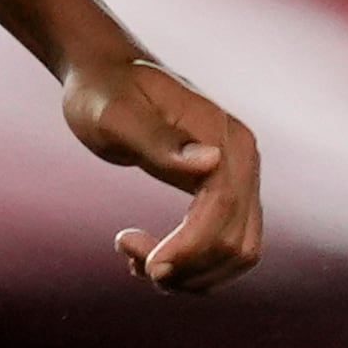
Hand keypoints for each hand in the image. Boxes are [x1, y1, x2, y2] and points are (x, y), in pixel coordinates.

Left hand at [61, 52, 262, 292]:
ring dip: (190, 273)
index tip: (145, 266)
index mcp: (226, 139)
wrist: (106, 74)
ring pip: (236, 253)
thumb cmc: (104, 92)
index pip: (223, 210)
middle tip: (132, 261)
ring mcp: (238, 178)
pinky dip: (190, 265)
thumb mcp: (117, 115)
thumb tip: (212, 163)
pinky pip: (222, 245)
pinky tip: (145, 255)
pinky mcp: (223, 192)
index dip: (189, 248)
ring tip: (134, 259)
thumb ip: (160, 140)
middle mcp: (243, 160)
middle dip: (187, 267)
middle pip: (236, 243)